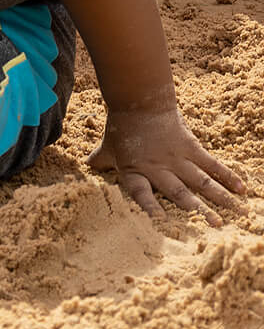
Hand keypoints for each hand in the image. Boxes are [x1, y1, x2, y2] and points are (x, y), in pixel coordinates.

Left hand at [91, 106, 246, 221]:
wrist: (138, 102)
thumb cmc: (121, 128)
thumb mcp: (107, 147)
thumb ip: (100, 161)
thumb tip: (86, 167)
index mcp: (135, 171)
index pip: (141, 194)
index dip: (150, 209)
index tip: (161, 224)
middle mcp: (158, 168)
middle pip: (179, 192)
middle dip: (198, 210)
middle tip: (216, 227)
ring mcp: (176, 158)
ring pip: (201, 181)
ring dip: (220, 198)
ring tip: (236, 214)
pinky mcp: (191, 147)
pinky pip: (211, 163)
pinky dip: (227, 176)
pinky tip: (241, 189)